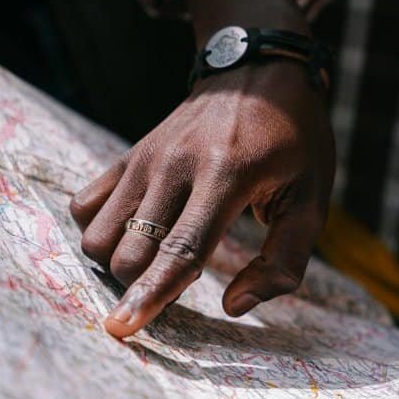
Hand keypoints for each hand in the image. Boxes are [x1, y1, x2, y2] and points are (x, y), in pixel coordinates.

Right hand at [70, 60, 334, 337]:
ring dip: (118, 260)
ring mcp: (145, 157)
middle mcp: (175, 165)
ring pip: (98, 234)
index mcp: (227, 176)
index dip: (152, 295)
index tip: (122, 328)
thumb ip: (284, 261)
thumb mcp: (312, 199)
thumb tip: (232, 306)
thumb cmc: (293, 141)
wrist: (255, 70)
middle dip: (142, 284)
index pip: (181, 249)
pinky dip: (101, 228)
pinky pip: (86, 204)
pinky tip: (136, 228)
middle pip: (130, 252)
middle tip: (175, 281)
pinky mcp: (128, 153)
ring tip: (156, 255)